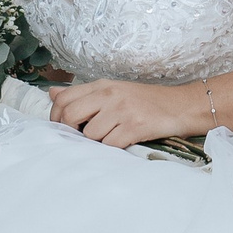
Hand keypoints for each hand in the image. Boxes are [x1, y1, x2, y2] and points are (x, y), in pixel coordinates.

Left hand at [46, 79, 206, 148]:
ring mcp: (122, 110)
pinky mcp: (135, 126)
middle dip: (72, 131)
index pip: (63, 98)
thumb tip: (51, 93)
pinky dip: (114, 147)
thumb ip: (82, 94)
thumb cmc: (145, 101)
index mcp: (102, 85)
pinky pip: (110, 144)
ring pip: (91, 134)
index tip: (65, 127)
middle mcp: (110, 95)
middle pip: (71, 116)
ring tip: (113, 135)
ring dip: (98, 141)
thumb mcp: (113, 90)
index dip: (57, 116)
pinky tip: (125, 140)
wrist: (181, 106)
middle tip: (84, 136)